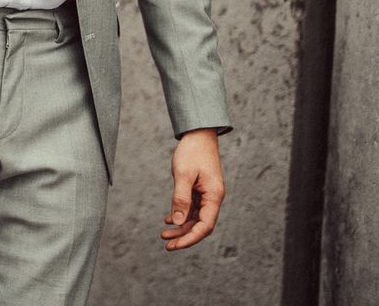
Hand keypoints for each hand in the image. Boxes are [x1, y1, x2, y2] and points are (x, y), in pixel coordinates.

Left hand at [162, 128, 224, 249]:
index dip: (190, 238)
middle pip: (201, 225)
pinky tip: (168, 220)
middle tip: (166, 245)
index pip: (205, 226)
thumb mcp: (183, 175)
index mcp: (214, 196)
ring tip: (164, 234)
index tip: (175, 245)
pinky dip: (181, 215)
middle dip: (184, 236)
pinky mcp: (200, 190)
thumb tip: (177, 222)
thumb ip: (180, 199)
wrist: (198, 134)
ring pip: (195, 218)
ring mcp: (207, 194)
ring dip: (181, 227)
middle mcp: (213, 198)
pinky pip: (192, 208)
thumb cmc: (192, 152)